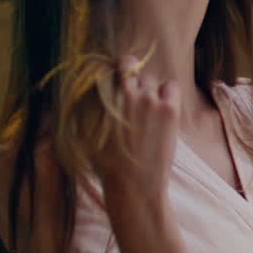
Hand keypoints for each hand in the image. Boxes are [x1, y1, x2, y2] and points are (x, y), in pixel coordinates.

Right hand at [95, 55, 179, 204]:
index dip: (119, 72)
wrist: (133, 185)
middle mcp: (125, 93)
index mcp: (103, 97)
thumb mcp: (84, 135)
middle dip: (133, 84)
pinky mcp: (169, 109)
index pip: (113, 68)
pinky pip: (171, 87)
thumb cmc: (107, 165)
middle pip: (133, 72)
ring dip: (150, 90)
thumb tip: (82, 94)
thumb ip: (84, 110)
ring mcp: (149, 99)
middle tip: (134, 104)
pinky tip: (164, 108)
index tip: (121, 79)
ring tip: (148, 112)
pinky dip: (168, 93)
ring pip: (151, 80)